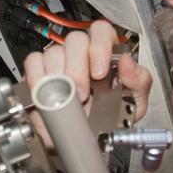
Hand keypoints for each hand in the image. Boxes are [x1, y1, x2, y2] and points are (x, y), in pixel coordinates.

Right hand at [23, 20, 152, 147]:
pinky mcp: (39, 72)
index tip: (100, 72)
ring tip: (67, 98)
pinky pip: (33, 62)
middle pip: (75, 40)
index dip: (100, 46)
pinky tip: (47, 93)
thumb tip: (128, 62)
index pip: (101, 31)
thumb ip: (139, 81)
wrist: (87, 141)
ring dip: (59, 76)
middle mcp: (81, 54)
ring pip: (54, 52)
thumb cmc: (110, 119)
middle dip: (78, 67)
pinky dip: (38, 78)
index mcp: (106, 54)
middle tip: (82, 92)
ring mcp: (59, 61)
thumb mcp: (134, 102)